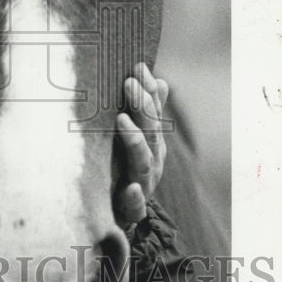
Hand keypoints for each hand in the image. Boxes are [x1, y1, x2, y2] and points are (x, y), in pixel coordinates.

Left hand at [113, 62, 168, 226]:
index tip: (138, 66)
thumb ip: (150, 112)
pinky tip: (129, 187)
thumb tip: (160, 80)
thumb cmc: (129, 169)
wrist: (124, 215)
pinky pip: (135, 204)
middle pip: (150, 132)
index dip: (149, 90)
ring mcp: (143, 183)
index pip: (153, 112)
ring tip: (121, 120)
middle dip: (142, 107)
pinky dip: (133, 196)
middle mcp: (152, 160)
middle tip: (129, 83)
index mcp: (153, 142)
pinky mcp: (132, 208)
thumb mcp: (140, 139)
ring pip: (143, 162)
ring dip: (135, 141)